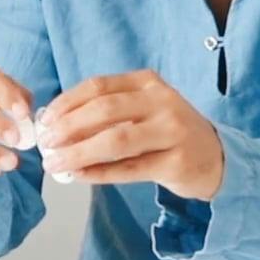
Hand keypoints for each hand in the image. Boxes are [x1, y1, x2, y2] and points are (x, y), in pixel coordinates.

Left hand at [36, 70, 223, 200]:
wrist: (214, 157)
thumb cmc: (166, 133)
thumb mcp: (142, 110)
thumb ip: (106, 113)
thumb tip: (55, 126)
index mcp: (148, 83)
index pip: (98, 86)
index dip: (67, 102)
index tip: (45, 119)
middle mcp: (162, 102)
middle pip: (105, 111)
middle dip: (68, 128)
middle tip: (46, 144)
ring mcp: (172, 131)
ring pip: (116, 141)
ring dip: (79, 153)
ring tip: (56, 164)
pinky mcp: (177, 162)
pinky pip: (130, 169)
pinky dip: (99, 173)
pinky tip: (79, 176)